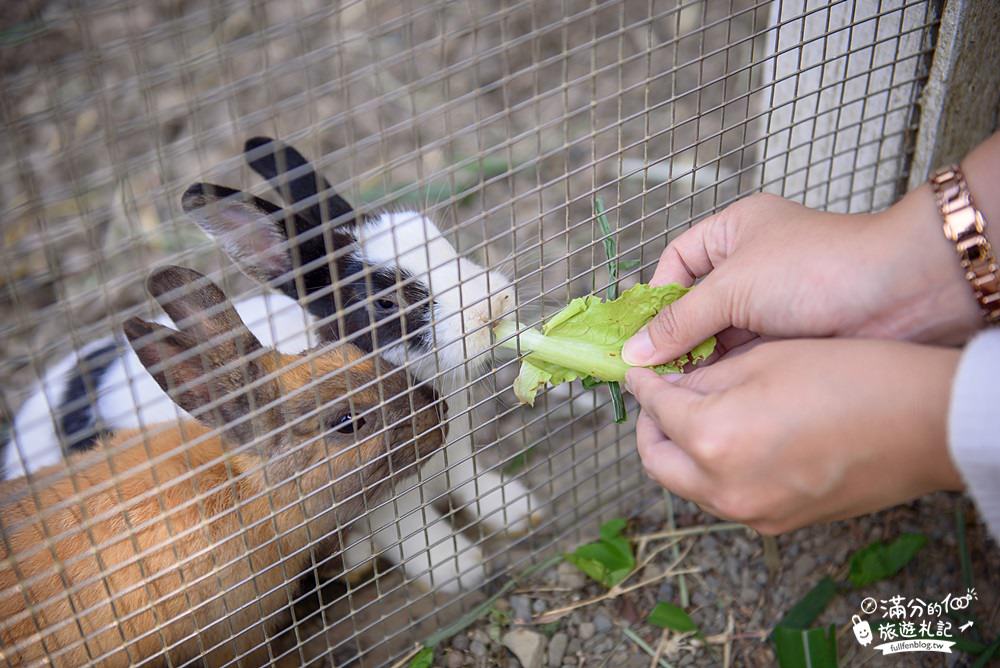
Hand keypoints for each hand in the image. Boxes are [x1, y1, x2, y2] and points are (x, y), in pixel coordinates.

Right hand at [622, 188, 982, 366]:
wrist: (899, 295)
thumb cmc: (817, 268)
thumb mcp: (734, 287)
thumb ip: (681, 321)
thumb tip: (635, 351)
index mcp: (733, 232)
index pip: (676, 262)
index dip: (655, 296)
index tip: (639, 332)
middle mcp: (749, 265)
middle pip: (693, 303)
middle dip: (673, 335)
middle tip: (648, 368)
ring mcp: (769, 303)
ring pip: (716, 334)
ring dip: (697, 358)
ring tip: (672, 385)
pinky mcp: (786, 336)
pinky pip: (741, 354)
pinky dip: (723, 371)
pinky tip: (705, 391)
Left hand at [625, 338, 963, 533]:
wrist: (926, 423)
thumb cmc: (852, 377)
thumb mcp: (764, 358)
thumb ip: (704, 376)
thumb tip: (671, 382)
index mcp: (714, 439)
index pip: (654, 410)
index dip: (643, 385)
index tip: (640, 371)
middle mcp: (724, 488)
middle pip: (656, 460)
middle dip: (649, 426)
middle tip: (659, 396)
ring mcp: (752, 514)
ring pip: (687, 485)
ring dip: (679, 452)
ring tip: (694, 415)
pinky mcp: (777, 524)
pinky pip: (723, 499)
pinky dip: (712, 471)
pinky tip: (731, 440)